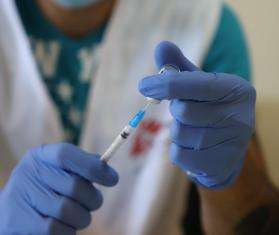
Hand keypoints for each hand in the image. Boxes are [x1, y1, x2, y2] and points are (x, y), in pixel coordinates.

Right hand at [0, 143, 117, 233]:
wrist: (16, 209)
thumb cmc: (48, 186)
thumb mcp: (62, 170)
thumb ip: (83, 165)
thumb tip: (106, 169)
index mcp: (42, 155)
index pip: (67, 155)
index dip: (94, 167)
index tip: (113, 179)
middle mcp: (28, 171)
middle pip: (74, 185)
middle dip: (93, 197)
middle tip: (95, 201)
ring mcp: (19, 196)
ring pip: (67, 210)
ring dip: (82, 217)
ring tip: (79, 215)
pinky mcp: (16, 221)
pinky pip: (55, 229)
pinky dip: (68, 230)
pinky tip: (65, 225)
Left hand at [139, 41, 255, 188]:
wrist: (229, 147)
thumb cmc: (210, 110)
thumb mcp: (199, 85)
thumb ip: (180, 67)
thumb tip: (161, 46)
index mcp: (235, 89)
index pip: (194, 84)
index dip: (165, 84)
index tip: (143, 85)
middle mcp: (239, 116)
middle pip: (183, 112)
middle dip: (176, 111)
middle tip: (185, 111)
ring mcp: (232, 144)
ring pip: (180, 135)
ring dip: (178, 132)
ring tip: (194, 130)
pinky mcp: (220, 165)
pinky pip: (180, 155)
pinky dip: (178, 150)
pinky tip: (193, 147)